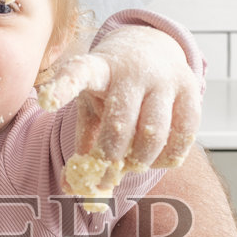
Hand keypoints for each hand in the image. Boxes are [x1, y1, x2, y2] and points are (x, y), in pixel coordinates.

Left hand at [37, 24, 201, 198]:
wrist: (154, 48)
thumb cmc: (114, 88)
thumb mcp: (92, 106)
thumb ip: (82, 146)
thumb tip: (72, 188)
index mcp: (99, 69)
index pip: (77, 74)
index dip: (62, 87)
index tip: (45, 100)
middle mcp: (132, 70)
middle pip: (120, 124)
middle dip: (110, 159)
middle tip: (105, 178)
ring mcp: (164, 78)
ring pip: (154, 134)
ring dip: (140, 161)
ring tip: (132, 165)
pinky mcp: (191, 88)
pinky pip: (183, 135)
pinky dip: (169, 157)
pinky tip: (157, 159)